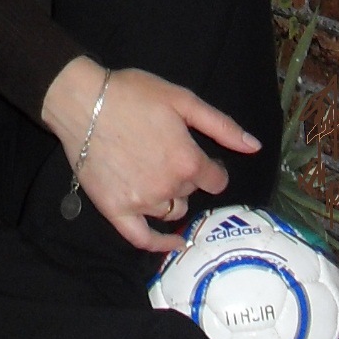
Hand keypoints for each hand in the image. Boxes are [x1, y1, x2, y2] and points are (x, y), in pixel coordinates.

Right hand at [42, 58, 261, 252]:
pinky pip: (142, 238)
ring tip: (159, 179)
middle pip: (191, 193)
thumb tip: (255, 147)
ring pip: (171, 212)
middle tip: (169, 158)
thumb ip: (222, 126)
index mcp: (188, 161)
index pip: (216, 179)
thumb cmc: (133, 94)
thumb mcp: (182, 100)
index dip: (212, 168)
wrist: (83, 101)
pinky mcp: (115, 210)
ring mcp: (141, 202)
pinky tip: (172, 243)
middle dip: (187, 179)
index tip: (204, 159)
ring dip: (172, 199)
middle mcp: (169, 188)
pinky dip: (159, 244)